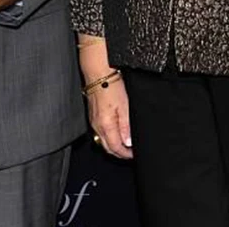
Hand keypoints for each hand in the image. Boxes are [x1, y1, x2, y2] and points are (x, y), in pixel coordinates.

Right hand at [78, 38, 131, 157]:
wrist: (98, 72)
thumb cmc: (111, 86)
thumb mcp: (125, 107)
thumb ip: (126, 127)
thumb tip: (129, 143)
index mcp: (106, 126)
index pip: (115, 148)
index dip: (126, 155)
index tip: (135, 155)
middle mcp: (97, 126)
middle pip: (108, 147)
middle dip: (120, 152)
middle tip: (131, 152)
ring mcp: (94, 121)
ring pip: (103, 140)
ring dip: (114, 144)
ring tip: (126, 142)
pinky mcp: (93, 114)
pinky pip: (100, 131)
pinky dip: (109, 135)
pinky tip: (116, 130)